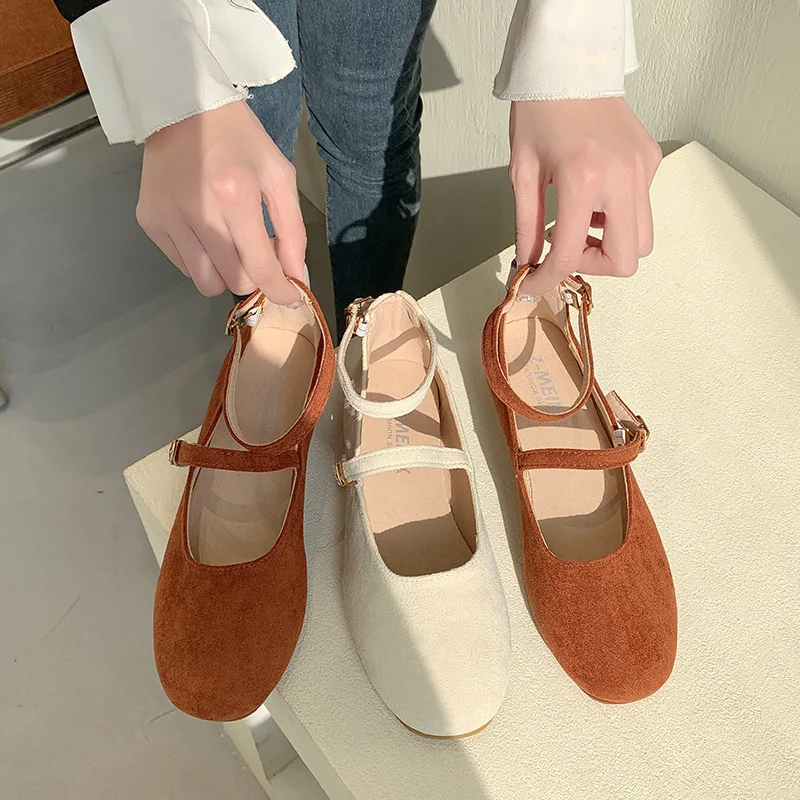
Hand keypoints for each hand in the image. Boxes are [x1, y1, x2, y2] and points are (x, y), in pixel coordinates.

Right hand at [136, 101, 303, 304]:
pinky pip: (183, 266)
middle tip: (256, 251)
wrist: (184, 104)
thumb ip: (292, 231)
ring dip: (225, 272)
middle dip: (252, 276)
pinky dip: (201, 259)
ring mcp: (168, 218)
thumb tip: (297, 277)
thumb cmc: (240, 140)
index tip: (291, 300)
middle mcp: (197, 212)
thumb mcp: (278, 177)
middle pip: (233, 281)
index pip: (259, 268)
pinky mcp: (149, 221)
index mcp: (235, 197)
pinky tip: (204, 229)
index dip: (278, 291)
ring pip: (205, 282)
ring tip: (229, 242)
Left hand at [509, 97, 661, 294]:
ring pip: (641, 239)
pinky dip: (618, 216)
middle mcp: (621, 178)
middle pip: (625, 259)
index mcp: (582, 181)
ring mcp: (642, 169)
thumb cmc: (540, 111)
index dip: (547, 279)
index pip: (570, 256)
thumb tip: (527, 265)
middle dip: (592, 266)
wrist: (569, 65)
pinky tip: (593, 197)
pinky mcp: (651, 160)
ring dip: (609, 245)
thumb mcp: (523, 174)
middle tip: (567, 252)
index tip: (534, 284)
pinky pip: (642, 207)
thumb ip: (527, 226)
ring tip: (580, 225)